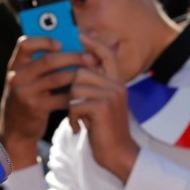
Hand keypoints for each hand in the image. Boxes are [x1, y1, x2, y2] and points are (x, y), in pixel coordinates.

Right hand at [0, 35, 87, 169]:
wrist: (16, 129)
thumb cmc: (30, 96)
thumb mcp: (29, 78)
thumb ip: (45, 61)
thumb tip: (75, 39)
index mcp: (16, 64)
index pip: (25, 44)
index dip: (44, 40)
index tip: (62, 43)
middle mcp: (17, 76)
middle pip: (48, 60)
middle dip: (73, 57)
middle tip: (91, 57)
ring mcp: (24, 93)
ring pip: (57, 78)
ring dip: (78, 75)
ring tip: (93, 73)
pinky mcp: (34, 108)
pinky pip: (60, 98)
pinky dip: (75, 94)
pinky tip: (86, 92)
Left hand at [68, 34, 138, 180]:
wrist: (118, 154)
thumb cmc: (106, 129)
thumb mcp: (102, 104)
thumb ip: (95, 87)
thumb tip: (77, 70)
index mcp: (117, 82)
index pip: (107, 54)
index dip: (94, 43)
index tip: (80, 34)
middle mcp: (116, 85)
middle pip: (82, 71)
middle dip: (71, 88)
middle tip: (73, 105)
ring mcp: (111, 95)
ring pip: (76, 87)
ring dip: (71, 105)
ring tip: (77, 118)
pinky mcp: (102, 108)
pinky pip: (75, 103)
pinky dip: (72, 117)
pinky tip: (78, 127)